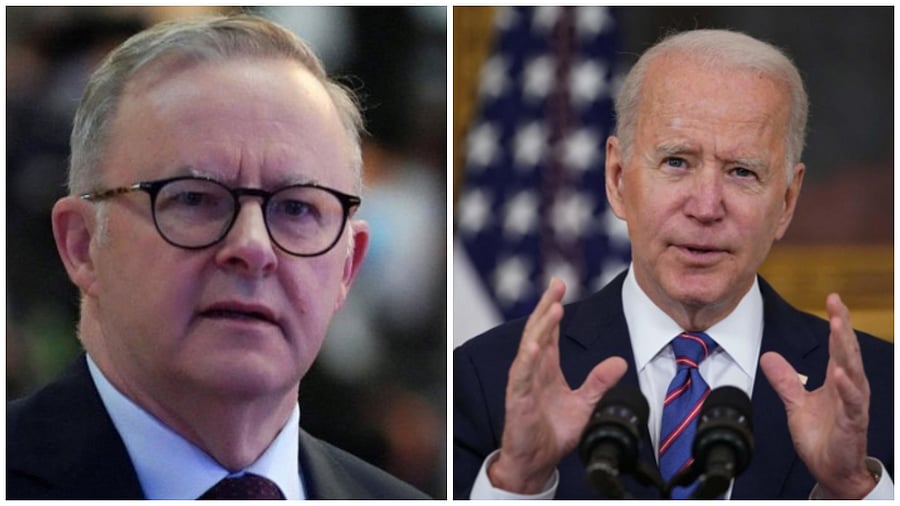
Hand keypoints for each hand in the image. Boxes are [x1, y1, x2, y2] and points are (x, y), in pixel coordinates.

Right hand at [488, 278, 627, 493]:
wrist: (537, 461)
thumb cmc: (554, 432)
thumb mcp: (585, 404)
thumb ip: (599, 382)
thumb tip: (620, 361)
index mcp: (546, 368)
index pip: (550, 331)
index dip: (554, 308)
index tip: (561, 285)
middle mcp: (533, 370)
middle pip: (539, 330)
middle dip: (547, 306)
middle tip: (557, 283)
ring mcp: (524, 382)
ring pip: (530, 347)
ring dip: (541, 327)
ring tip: (553, 307)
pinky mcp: (518, 398)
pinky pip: (522, 375)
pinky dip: (528, 359)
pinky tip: (535, 344)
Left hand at [760, 293, 874, 498]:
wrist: (831, 469)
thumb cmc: (822, 436)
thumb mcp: (796, 403)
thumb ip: (785, 380)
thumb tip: (769, 356)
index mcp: (838, 380)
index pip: (839, 345)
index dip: (837, 321)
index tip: (832, 298)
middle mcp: (849, 388)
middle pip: (848, 351)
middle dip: (843, 326)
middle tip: (837, 303)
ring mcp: (853, 404)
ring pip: (853, 371)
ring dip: (846, 349)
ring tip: (839, 326)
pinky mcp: (852, 422)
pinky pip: (852, 402)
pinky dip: (847, 387)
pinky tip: (840, 373)